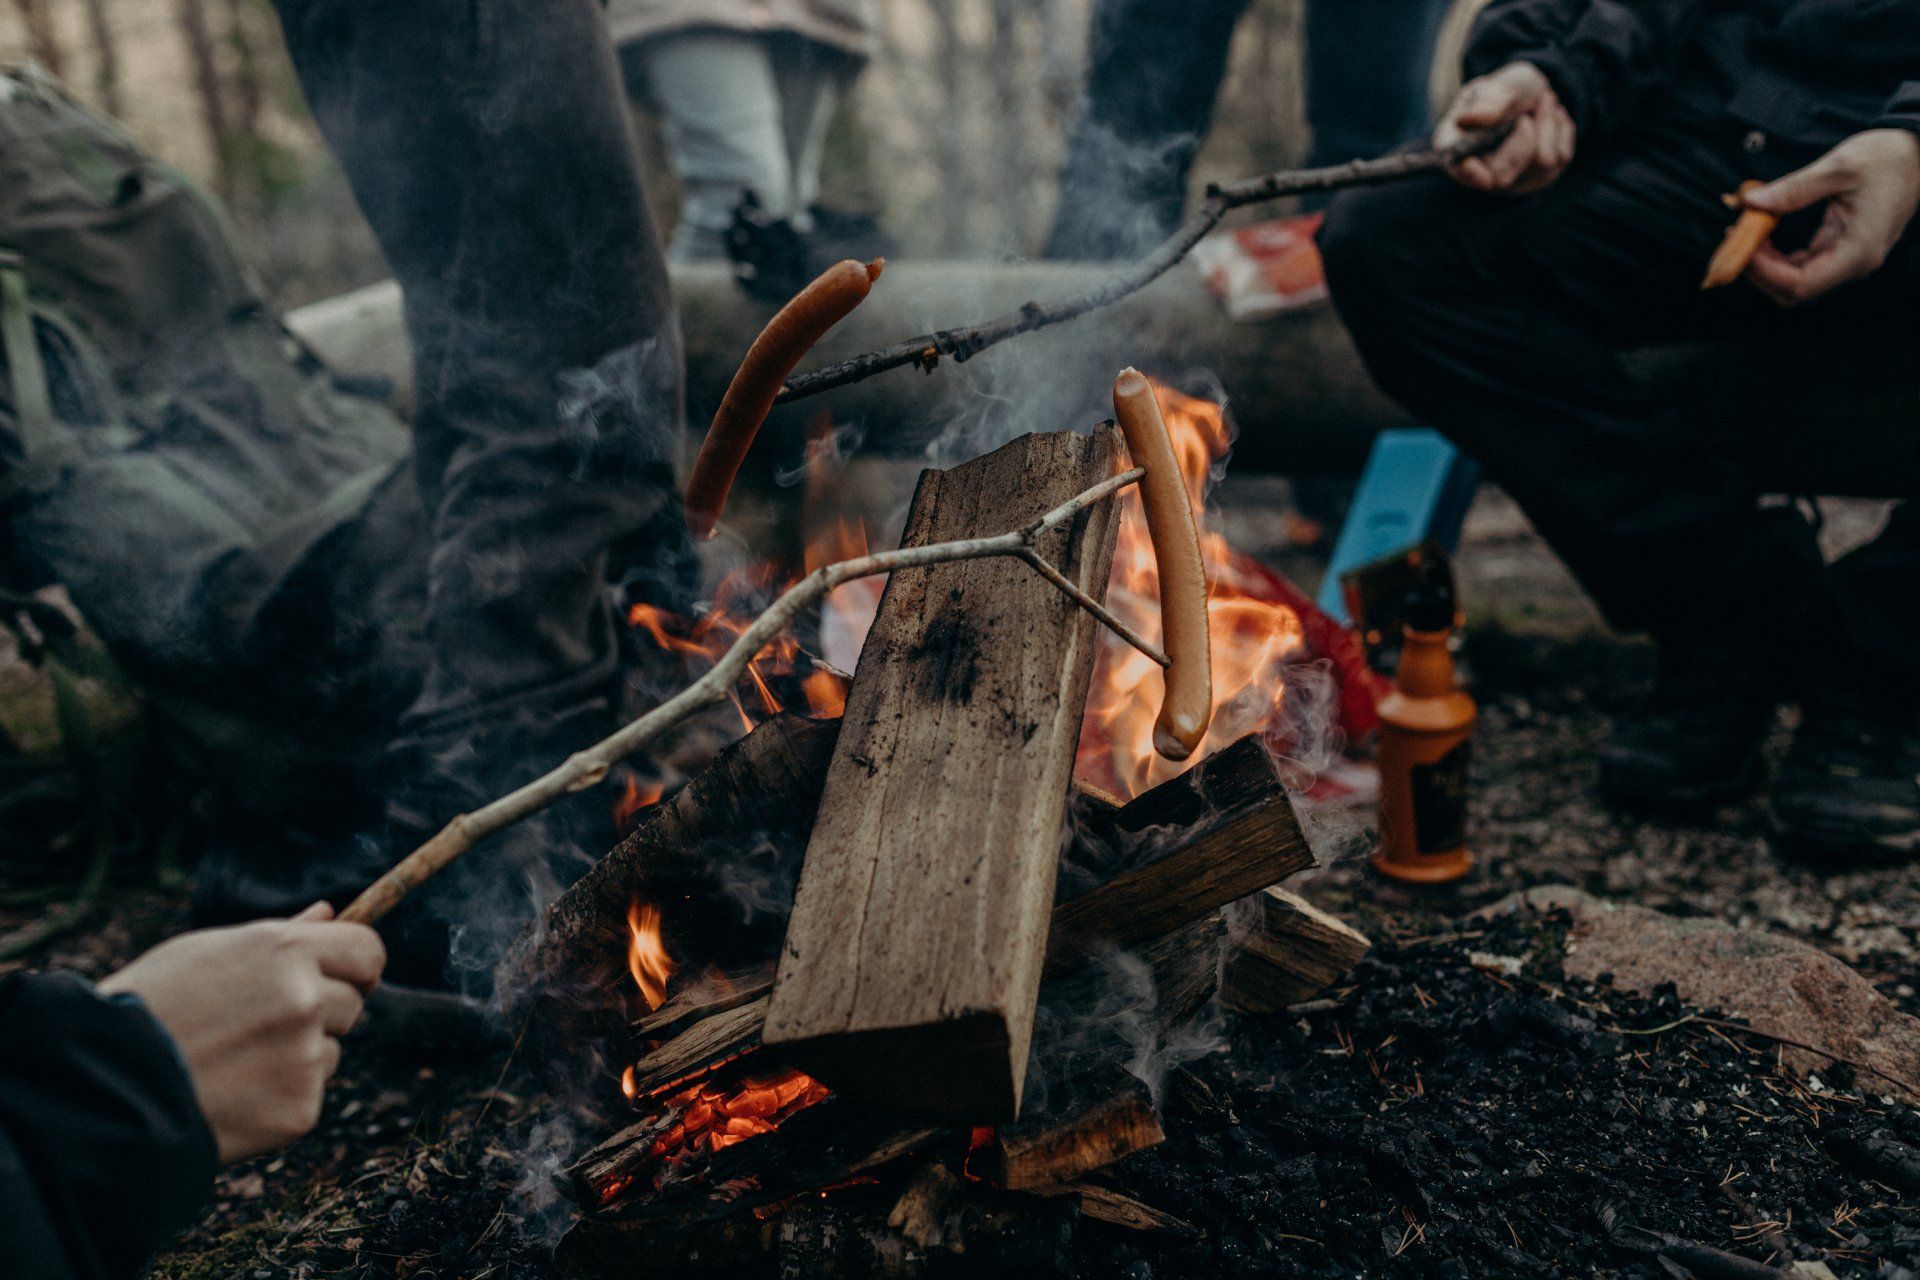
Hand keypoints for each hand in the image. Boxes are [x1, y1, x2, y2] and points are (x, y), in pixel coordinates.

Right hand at [99, 902, 384, 1161]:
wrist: (100, 1090)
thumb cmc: (149, 1007)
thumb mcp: (207, 952)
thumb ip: (280, 935)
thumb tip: (329, 911)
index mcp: (283, 951)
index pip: (368, 950)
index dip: (358, 965)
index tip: (347, 976)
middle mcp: (304, 1000)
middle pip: (353, 1003)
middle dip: (321, 1012)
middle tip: (256, 1027)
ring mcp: (304, 1057)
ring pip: (331, 1050)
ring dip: (299, 1055)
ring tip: (232, 1062)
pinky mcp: (300, 1110)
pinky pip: (310, 1093)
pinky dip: (280, 1097)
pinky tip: (232, 1096)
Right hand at [1436, 62, 1576, 193]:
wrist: (1534, 92)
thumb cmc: (1506, 89)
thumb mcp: (1498, 85)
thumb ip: (1488, 101)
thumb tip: (1466, 120)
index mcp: (1458, 146)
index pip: (1458, 169)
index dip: (1469, 175)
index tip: (1484, 178)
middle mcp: (1482, 171)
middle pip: (1504, 175)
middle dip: (1523, 139)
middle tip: (1525, 116)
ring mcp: (1513, 179)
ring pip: (1541, 163)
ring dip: (1547, 124)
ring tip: (1542, 104)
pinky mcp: (1541, 177)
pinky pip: (1561, 157)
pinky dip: (1561, 128)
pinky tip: (1551, 118)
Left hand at [1741, 129, 1919, 305]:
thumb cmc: (1888, 157)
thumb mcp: (1839, 167)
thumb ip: (1793, 189)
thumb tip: (1750, 202)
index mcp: (1858, 250)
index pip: (1800, 285)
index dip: (1764, 272)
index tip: (1742, 243)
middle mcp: (1854, 263)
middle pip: (1793, 291)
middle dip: (1758, 271)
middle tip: (1735, 237)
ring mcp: (1848, 258)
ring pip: (1795, 280)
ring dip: (1765, 262)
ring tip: (1744, 230)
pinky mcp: (1842, 248)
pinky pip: (1802, 263)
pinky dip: (1778, 253)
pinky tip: (1762, 229)